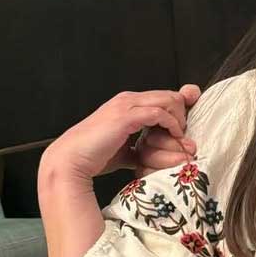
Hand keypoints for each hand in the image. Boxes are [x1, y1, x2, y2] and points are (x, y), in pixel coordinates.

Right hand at [41, 85, 200, 187]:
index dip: (178, 110)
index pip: (161, 98)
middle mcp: (127, 99)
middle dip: (182, 113)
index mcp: (126, 104)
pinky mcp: (126, 116)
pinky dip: (171, 124)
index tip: (185, 127)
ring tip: (180, 137)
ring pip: (167, 99)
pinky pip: (159, 112)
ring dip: (179, 119)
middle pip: (168, 95)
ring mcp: (126, 105)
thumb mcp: (123, 151)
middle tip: (183, 134)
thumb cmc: (93, 157)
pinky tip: (174, 136)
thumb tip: (149, 156)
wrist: (70, 161)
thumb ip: (138, 149)